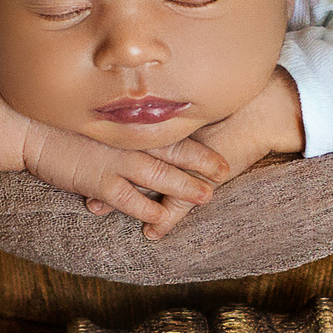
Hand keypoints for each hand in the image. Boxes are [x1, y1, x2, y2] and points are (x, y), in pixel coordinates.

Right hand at [20, 123, 213, 238]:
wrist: (27, 127)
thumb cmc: (59, 122)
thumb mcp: (95, 116)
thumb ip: (118, 124)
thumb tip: (137, 128)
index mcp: (129, 124)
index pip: (171, 132)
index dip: (197, 141)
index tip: (217, 146)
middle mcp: (128, 140)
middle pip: (174, 151)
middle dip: (203, 163)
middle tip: (227, 172)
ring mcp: (116, 161)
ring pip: (159, 176)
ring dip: (184, 188)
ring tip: (207, 197)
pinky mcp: (99, 181)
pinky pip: (129, 200)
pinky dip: (147, 210)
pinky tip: (161, 220)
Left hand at [83, 71, 305, 215]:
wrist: (268, 109)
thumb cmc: (239, 103)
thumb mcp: (200, 98)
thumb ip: (178, 98)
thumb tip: (156, 97)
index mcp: (164, 121)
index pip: (126, 130)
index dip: (97, 136)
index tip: (70, 137)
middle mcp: (169, 142)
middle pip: (126, 158)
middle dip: (97, 167)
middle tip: (64, 169)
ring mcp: (184, 160)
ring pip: (144, 181)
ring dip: (120, 197)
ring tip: (92, 206)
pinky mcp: (205, 176)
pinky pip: (179, 203)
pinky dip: (166, 220)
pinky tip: (151, 235)